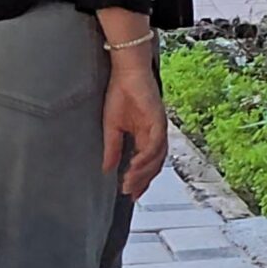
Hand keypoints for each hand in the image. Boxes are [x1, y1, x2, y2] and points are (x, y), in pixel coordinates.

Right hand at [102, 53, 168, 197]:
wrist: (126, 73)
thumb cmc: (120, 94)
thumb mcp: (111, 126)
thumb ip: (112, 148)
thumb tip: (107, 169)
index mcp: (145, 135)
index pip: (146, 163)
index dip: (139, 180)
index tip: (130, 194)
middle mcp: (155, 134)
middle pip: (154, 165)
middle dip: (142, 181)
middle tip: (130, 194)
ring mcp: (159, 128)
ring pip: (156, 158)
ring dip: (143, 173)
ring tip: (129, 183)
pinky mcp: (159, 121)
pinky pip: (155, 144)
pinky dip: (146, 158)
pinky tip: (134, 166)